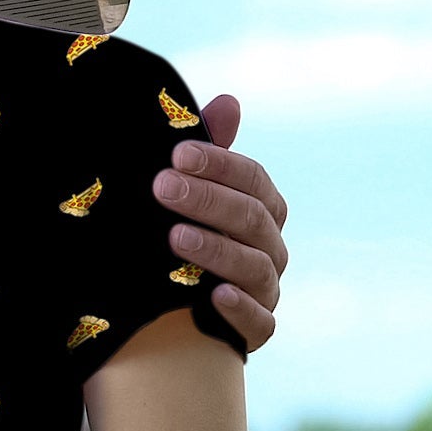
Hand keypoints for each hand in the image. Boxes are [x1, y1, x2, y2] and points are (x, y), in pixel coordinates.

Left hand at [153, 95, 287, 352]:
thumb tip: (229, 101)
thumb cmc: (176, 230)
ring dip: (216, 250)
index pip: (253, 179)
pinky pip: (260, 323)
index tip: (176, 154)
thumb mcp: (184, 190)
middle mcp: (270, 247)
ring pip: (255, 267)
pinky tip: (214, 294)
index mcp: (260, 208)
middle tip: (161, 187)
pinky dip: (240, 309)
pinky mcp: (255, 330)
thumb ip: (206, 150)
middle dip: (207, 200)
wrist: (161, 305)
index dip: (219, 164)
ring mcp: (265, 289)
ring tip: (175, 237)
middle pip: (252, 219)